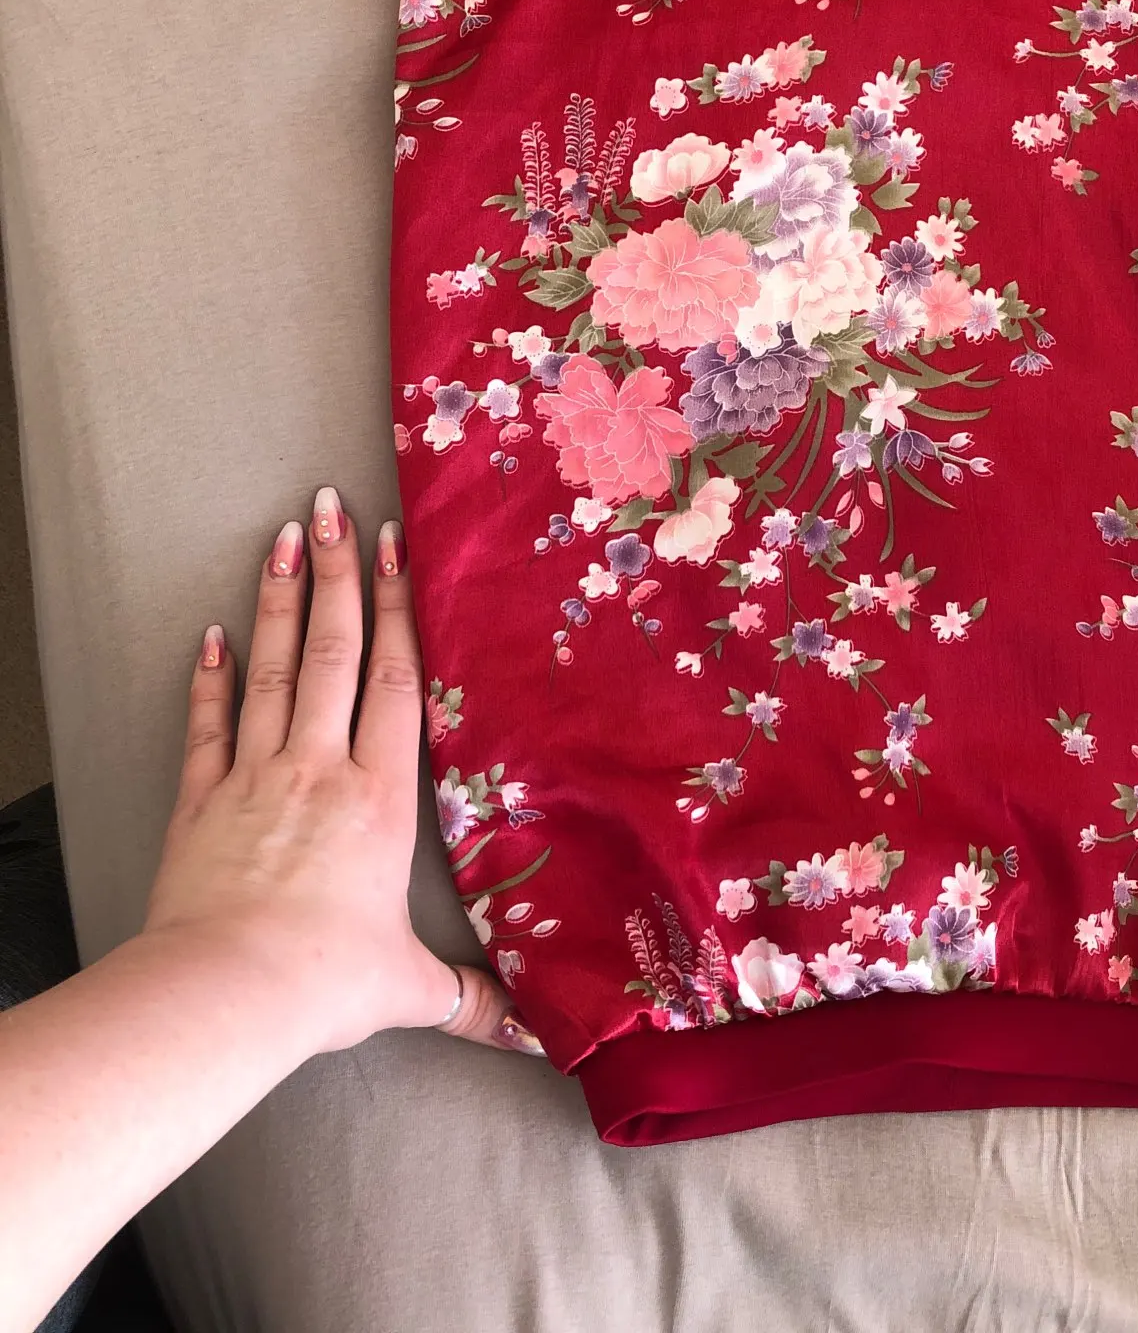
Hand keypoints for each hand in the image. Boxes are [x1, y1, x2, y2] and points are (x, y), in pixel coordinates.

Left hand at [144, 487, 542, 1058]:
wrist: (226, 993)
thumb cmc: (324, 982)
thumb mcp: (407, 987)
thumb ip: (468, 999)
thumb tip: (532, 1033)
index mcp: (380, 799)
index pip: (394, 682)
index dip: (397, 609)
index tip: (395, 548)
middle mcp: (320, 769)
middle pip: (333, 653)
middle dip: (337, 575)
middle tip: (332, 508)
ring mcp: (254, 778)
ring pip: (273, 672)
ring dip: (280, 602)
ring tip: (283, 538)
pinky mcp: (200, 803)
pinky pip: (208, 727)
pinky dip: (211, 679)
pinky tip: (214, 634)